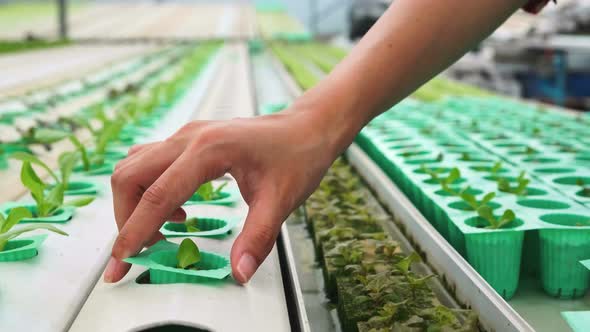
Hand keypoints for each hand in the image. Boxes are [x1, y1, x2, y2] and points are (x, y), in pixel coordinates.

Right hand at [103, 108, 344, 283]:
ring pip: (136, 166)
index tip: (122, 262)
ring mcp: (187, 135)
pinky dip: (149, 189)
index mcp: (209, 149)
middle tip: (144, 250)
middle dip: (127, 217)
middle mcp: (189, 137)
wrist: (306, 128)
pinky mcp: (190, 139)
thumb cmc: (297, 156)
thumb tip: (238, 272)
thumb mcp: (281, 200)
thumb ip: (257, 238)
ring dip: (135, 202)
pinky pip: (151, 162)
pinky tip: (178, 208)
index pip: (157, 195)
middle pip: (131, 176)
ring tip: (164, 230)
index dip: (135, 232)